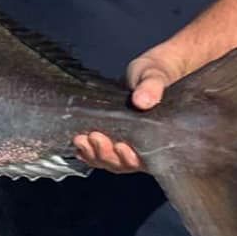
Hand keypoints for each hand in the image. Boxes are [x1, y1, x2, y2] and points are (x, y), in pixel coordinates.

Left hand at [72, 51, 176, 173]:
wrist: (148, 71)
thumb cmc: (155, 76)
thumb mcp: (155, 78)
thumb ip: (152, 89)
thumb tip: (142, 101)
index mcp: (158, 138)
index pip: (145, 160)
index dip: (130, 158)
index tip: (120, 146)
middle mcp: (140, 146)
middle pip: (122, 164)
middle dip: (106, 154)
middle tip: (95, 137)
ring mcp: (124, 143)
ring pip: (108, 160)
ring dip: (93, 154)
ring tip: (81, 139)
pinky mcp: (110, 136)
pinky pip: (98, 152)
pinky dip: (87, 151)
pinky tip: (78, 146)